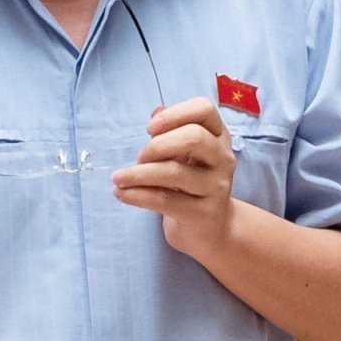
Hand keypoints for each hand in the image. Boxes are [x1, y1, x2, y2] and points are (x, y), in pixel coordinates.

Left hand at [112, 96, 236, 257]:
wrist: (210, 230)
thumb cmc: (190, 184)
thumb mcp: (184, 155)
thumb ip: (172, 132)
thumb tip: (156, 112)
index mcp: (218, 137)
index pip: (204, 110)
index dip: (175, 114)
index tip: (149, 128)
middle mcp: (222, 159)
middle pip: (194, 137)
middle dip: (158, 145)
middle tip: (138, 157)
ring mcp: (216, 187)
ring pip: (175, 172)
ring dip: (139, 173)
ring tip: (117, 178)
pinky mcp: (203, 214)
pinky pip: (165, 200)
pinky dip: (137, 195)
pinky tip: (121, 193)